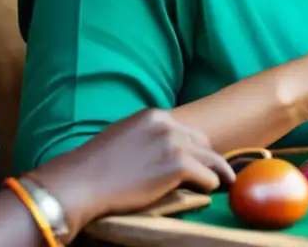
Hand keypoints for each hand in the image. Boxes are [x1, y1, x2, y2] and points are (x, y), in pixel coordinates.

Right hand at [29, 109, 235, 233]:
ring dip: (218, 172)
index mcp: (154, 115)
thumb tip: (162, 149)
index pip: (185, 129)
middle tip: (216, 173)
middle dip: (207, 157)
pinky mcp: (179, 165)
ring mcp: (174, 143)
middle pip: (202, 141)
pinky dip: (210, 185)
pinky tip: (209, 192)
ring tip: (227, 183)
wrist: (80, 183)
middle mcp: (167, 124)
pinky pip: (208, 176)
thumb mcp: (124, 136)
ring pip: (211, 158)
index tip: (199, 158)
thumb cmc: (95, 167)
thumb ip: (146, 136)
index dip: (193, 146)